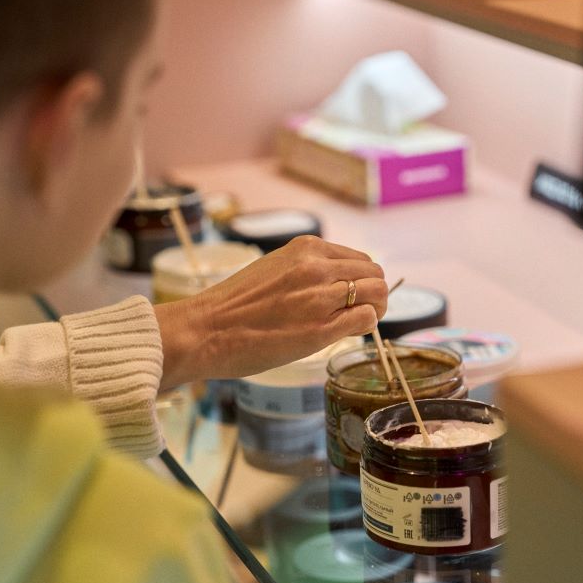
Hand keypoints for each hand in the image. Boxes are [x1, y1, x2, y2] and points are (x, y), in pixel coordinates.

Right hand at [154, 236, 386, 388]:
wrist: (205, 330)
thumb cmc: (233, 306)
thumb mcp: (274, 269)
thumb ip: (306, 270)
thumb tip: (335, 283)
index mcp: (305, 249)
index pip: (358, 259)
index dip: (362, 279)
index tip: (353, 294)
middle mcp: (316, 267)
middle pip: (373, 274)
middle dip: (373, 293)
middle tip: (362, 311)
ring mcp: (320, 297)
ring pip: (376, 293)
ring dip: (375, 308)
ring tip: (359, 322)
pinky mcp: (320, 329)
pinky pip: (365, 319)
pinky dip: (365, 325)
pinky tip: (350, 332)